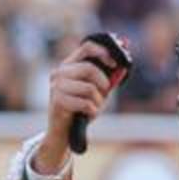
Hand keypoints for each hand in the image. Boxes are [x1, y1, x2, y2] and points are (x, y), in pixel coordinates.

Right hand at [36, 40, 119, 173]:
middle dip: (103, 83)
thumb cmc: (81, 109)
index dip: (103, 52)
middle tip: (104, 93)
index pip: (86, 48)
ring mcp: (56, 87)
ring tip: (94, 108)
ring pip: (89, 88)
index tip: (115, 63)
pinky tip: (88, 115)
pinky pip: (86, 104)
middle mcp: (59, 73)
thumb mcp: (96, 92)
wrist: (63, 131)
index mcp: (68, 65)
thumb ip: (107, 79)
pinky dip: (93, 111)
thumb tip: (122, 68)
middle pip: (89, 68)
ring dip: (98, 101)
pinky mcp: (58, 102)